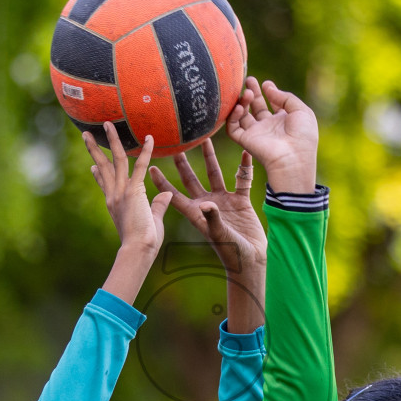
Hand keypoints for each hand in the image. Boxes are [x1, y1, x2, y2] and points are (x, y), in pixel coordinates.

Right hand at [84, 123, 170, 255]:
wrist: (138, 251)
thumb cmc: (144, 243)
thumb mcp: (151, 220)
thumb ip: (158, 206)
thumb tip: (166, 195)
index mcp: (114, 204)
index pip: (103, 184)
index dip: (97, 173)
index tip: (92, 165)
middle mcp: (114, 195)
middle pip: (102, 166)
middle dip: (94, 149)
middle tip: (87, 133)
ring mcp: (121, 192)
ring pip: (115, 160)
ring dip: (112, 140)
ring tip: (107, 124)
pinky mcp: (133, 191)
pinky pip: (141, 167)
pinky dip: (146, 152)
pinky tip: (149, 138)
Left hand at [149, 140, 266, 274]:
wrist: (251, 260)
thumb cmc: (231, 253)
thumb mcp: (220, 236)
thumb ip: (213, 218)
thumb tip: (207, 203)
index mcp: (196, 213)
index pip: (174, 195)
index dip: (162, 182)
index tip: (150, 166)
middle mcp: (207, 204)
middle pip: (191, 180)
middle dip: (183, 164)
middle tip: (175, 146)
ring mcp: (224, 201)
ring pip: (215, 174)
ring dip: (210, 158)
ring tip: (206, 139)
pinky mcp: (240, 201)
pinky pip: (241, 179)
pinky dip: (244, 167)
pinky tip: (244, 153)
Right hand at [225, 76, 317, 192]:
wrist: (293, 157)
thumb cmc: (302, 136)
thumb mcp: (301, 111)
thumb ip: (285, 97)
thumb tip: (268, 87)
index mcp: (284, 120)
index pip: (272, 104)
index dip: (269, 92)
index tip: (265, 83)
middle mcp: (269, 127)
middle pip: (256, 106)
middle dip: (252, 92)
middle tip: (248, 79)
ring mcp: (256, 133)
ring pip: (243, 115)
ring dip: (242, 102)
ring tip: (246, 93)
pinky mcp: (246, 141)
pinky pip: (233, 128)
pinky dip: (232, 116)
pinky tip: (240, 107)